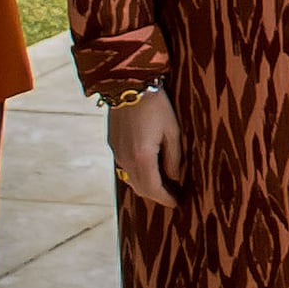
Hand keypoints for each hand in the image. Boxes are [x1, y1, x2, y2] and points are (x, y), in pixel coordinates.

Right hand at [110, 89, 182, 203]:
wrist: (128, 84)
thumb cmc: (156, 105)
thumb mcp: (172, 131)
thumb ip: (174, 157)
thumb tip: (175, 177)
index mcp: (142, 157)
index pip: (153, 189)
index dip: (165, 199)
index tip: (176, 203)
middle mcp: (125, 159)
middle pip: (140, 188)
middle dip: (156, 195)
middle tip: (172, 196)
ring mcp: (116, 152)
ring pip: (130, 179)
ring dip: (146, 185)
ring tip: (162, 184)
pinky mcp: (112, 144)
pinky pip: (124, 167)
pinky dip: (137, 174)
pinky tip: (148, 168)